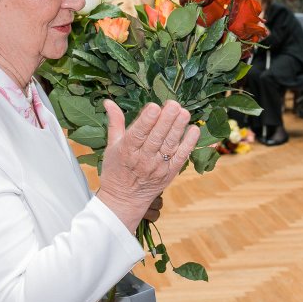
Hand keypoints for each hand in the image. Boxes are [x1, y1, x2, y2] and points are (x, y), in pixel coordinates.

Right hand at [97, 100, 199, 232]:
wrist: (124, 200)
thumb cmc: (116, 170)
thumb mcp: (111, 146)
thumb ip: (115, 122)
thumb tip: (108, 101)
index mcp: (127, 151)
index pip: (138, 134)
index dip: (146, 121)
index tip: (154, 106)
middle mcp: (143, 159)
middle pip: (156, 138)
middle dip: (166, 120)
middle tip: (174, 104)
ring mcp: (158, 167)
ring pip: (170, 145)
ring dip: (178, 128)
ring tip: (184, 113)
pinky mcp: (170, 173)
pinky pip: (181, 157)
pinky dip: (189, 144)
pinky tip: (194, 130)